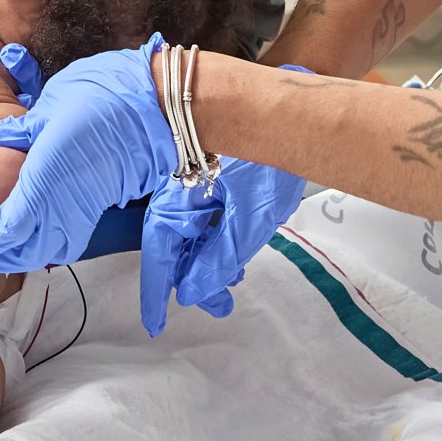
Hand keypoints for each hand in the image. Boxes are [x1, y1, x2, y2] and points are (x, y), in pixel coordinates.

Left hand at [0, 36, 176, 275]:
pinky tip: (12, 234)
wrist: (162, 113)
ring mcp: (79, 216)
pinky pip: (53, 243)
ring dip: (0, 252)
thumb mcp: (52, 107)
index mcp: (44, 184)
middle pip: (9, 252)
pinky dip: (27, 245)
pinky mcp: (91, 213)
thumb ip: (18, 131)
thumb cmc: (108, 100)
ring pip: (32, 252)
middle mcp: (60, 210)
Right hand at [136, 156, 306, 335]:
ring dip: (209, 263)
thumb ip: (218, 259)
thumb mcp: (247, 219)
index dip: (155, 292)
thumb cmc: (265, 161)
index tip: (155, 325)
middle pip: (176, 248)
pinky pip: (205, 220)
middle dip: (194, 282)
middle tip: (220, 307)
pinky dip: (217, 242)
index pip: (158, 255)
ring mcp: (194, 188)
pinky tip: (236, 255)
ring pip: (192, 235)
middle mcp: (178, 194)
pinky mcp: (211, 183)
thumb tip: (192, 293)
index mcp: (177, 201)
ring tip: (234, 282)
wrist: (287, 115)